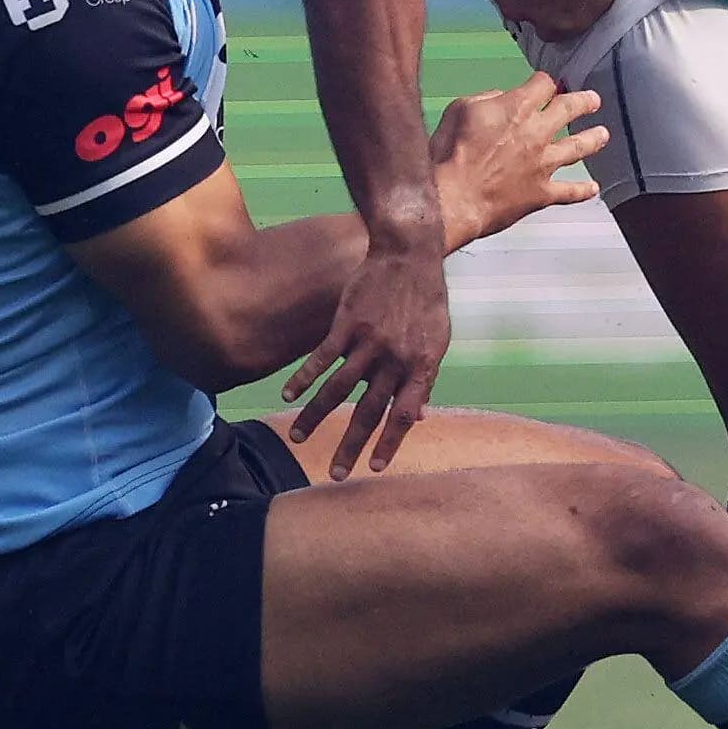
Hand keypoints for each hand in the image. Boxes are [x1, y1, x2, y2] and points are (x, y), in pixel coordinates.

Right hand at [284, 242, 450, 477]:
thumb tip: (420, 416)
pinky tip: (289, 396)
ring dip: (316, 417)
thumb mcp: (438, 339)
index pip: (404, 414)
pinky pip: (321, 358)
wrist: (409, 254)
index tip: (376, 468)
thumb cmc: (426, 299)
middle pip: (369, 411)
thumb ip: (424, 378)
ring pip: (338, 389)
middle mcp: (395, 358)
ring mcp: (369, 341)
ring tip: (298, 439)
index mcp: (421, 365)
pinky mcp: (347, 323)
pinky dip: (303, 378)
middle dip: (351, 446)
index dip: (391, 442)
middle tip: (337, 475)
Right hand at [431, 72, 607, 245]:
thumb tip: (502, 99)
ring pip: (578, 147)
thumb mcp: (460, 109)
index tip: (547, 82)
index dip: (546, 81)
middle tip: (593, 99)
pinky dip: (583, 191)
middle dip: (583, 101)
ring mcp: (543, 164)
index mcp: (517, 108)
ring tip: (603, 134)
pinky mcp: (542, 193)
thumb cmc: (450, 153)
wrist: (453, 197)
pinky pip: (570, 192)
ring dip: (593, 139)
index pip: (543, 84)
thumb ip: (486, 99)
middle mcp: (537, 132)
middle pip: (569, 109)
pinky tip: (594, 188)